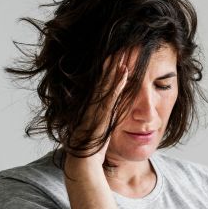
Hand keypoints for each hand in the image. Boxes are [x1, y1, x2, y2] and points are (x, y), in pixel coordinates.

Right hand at [65, 53, 128, 172]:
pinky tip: (125, 73)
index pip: (100, 83)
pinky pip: (112, 96)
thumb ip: (98, 120)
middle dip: (113, 62)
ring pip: (107, 84)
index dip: (107, 69)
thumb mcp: (95, 131)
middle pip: (104, 79)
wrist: (82, 162)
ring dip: (116, 68)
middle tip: (122, 46)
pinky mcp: (102, 115)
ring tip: (124, 52)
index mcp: (90, 107)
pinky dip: (118, 84)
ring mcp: (96, 109)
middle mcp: (92, 105)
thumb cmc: (89, 150)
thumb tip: (101, 115)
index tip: (114, 55)